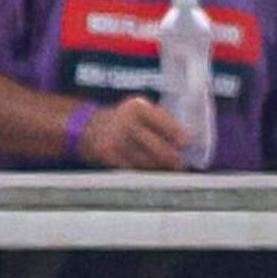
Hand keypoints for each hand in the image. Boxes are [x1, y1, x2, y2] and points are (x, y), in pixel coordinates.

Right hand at [75, 95, 197, 170]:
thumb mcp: (141, 111)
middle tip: (180, 163)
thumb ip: (162, 121)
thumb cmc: (126, 120)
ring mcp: (115, 139)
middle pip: (157, 146)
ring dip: (159, 167)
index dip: (177, 134)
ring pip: (147, 161)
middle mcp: (125, 121)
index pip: (162, 121)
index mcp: (138, 106)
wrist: (90, 128)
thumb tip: (186, 142)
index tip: (186, 143)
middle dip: (172, 158)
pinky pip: (133, 168)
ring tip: (166, 167)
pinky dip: (144, 171)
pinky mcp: (108, 155)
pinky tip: (149, 170)